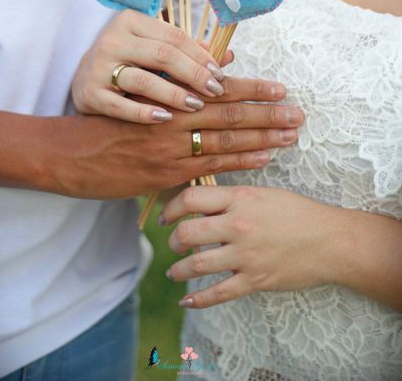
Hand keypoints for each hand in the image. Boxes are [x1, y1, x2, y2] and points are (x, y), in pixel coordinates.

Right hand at [55, 78, 303, 197]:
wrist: (73, 154)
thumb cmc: (107, 122)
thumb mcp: (138, 97)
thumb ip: (177, 86)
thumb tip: (217, 66)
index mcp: (168, 96)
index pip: (220, 90)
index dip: (254, 90)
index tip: (282, 89)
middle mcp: (174, 120)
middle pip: (230, 115)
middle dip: (268, 115)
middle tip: (299, 114)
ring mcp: (171, 149)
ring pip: (225, 141)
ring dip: (262, 138)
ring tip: (291, 136)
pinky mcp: (166, 175)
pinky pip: (209, 166)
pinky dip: (239, 161)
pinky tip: (264, 158)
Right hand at [72, 9, 233, 123]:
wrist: (81, 82)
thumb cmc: (127, 63)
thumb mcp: (151, 50)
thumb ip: (186, 52)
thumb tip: (228, 56)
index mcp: (130, 22)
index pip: (174, 36)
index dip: (200, 55)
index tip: (220, 73)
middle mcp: (113, 40)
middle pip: (163, 55)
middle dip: (193, 74)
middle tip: (216, 90)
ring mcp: (98, 67)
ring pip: (143, 80)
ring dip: (173, 93)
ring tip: (195, 105)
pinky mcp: (90, 93)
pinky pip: (121, 105)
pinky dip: (144, 112)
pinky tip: (166, 119)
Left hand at [160, 185, 341, 307]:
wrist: (330, 240)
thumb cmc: (298, 213)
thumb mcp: (262, 194)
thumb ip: (232, 198)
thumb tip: (202, 204)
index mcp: (239, 199)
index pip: (190, 199)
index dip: (171, 208)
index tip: (166, 218)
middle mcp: (237, 225)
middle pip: (187, 233)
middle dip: (174, 241)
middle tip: (173, 245)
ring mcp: (245, 255)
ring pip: (196, 265)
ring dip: (178, 270)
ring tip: (174, 272)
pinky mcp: (254, 280)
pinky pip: (218, 293)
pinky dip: (197, 300)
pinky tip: (187, 302)